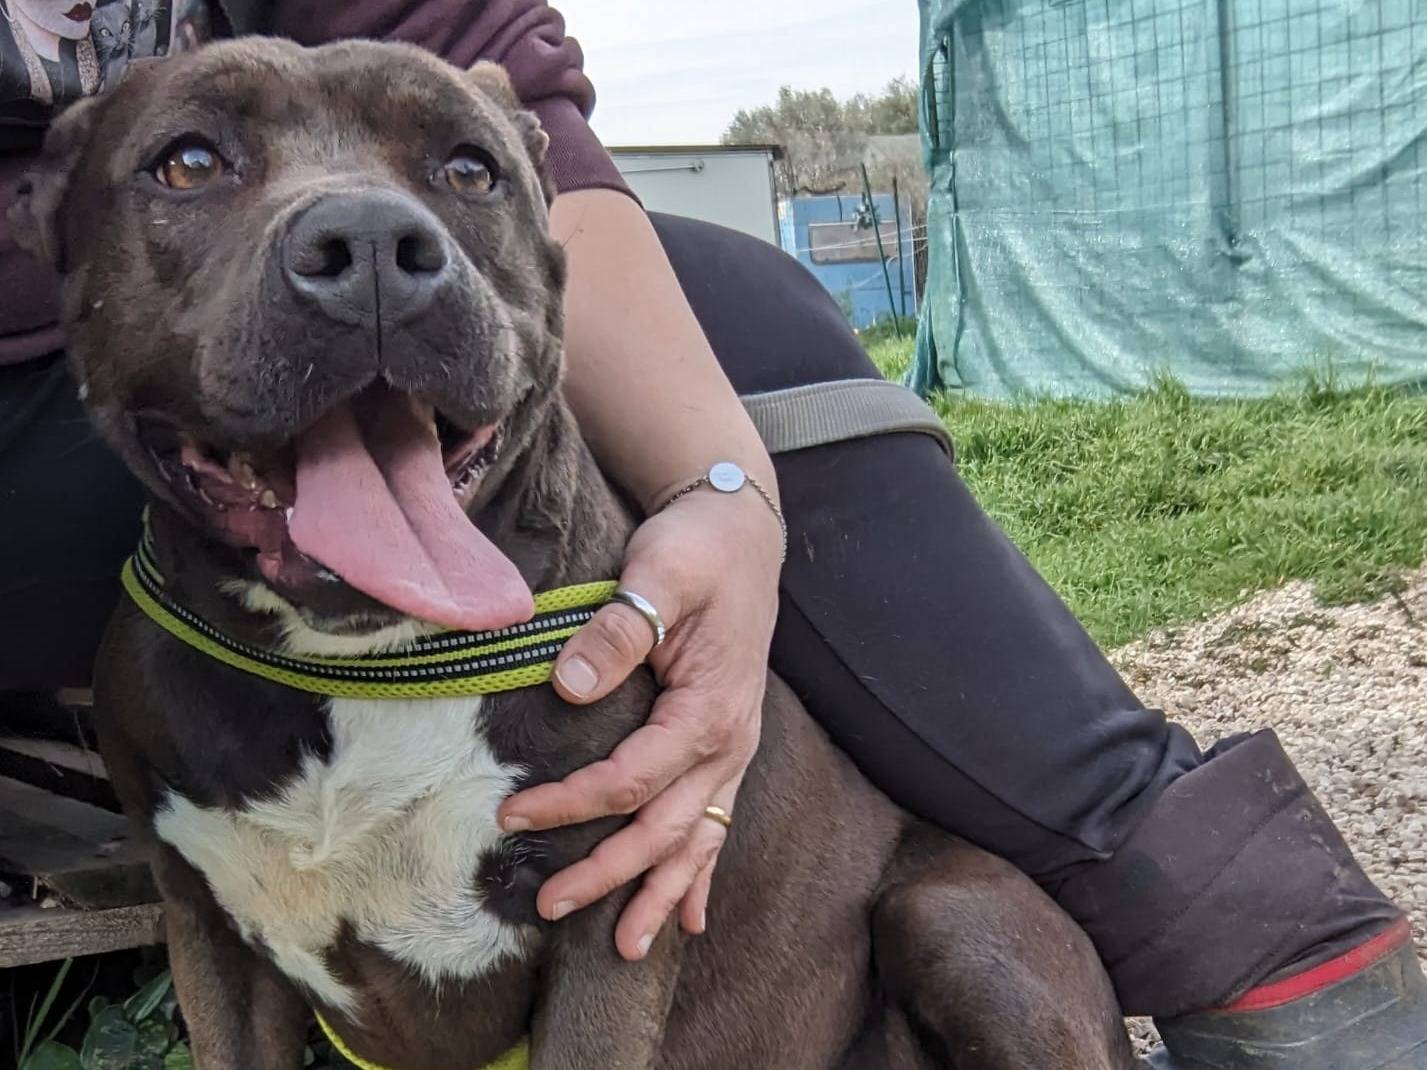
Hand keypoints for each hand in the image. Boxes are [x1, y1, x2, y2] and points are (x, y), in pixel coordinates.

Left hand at [497, 483, 781, 960]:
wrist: (742, 533)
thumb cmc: (698, 550)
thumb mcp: (659, 574)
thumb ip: (618, 631)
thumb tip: (566, 687)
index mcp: (709, 708)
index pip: (632, 777)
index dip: (571, 804)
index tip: (510, 814)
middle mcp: (730, 741)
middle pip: (665, 827)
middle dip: (609, 873)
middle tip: (548, 908)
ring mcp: (734, 749)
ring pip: (698, 839)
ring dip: (661, 892)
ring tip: (629, 947)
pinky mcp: (727, 744)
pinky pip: (717, 821)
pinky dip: (702, 871)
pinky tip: (691, 913)